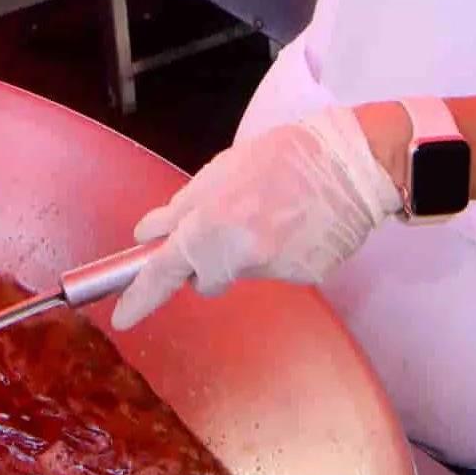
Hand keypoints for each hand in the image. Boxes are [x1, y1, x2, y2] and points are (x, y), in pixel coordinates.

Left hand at [110, 108, 401, 330]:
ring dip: (244, 251)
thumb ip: (181, 207)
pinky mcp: (306, 279)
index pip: (165, 271)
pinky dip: (278, 253)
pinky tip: (295, 224)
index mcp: (214, 225)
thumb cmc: (285, 157)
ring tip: (271, 211)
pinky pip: (276, 272)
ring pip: (242, 272)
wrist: (353, 165)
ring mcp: (276, 272)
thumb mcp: (222, 170)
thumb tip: (147, 234)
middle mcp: (242, 256)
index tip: (122, 317)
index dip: (140, 296)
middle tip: (226, 222)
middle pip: (204, 279)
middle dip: (204, 261)